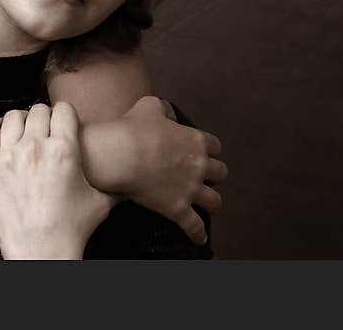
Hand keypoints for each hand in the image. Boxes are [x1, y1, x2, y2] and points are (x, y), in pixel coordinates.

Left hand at [0, 102, 113, 259]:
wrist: (41, 252)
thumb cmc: (70, 230)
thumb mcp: (100, 203)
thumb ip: (115, 185)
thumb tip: (128, 181)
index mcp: (64, 149)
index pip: (63, 110)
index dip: (65, 114)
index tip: (63, 121)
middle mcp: (35, 147)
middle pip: (38, 111)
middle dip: (43, 117)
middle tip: (43, 128)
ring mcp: (8, 156)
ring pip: (11, 118)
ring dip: (18, 120)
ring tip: (21, 128)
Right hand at [115, 96, 226, 244]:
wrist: (121, 154)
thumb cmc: (133, 128)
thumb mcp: (149, 106)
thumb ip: (164, 109)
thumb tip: (170, 116)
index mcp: (195, 140)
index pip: (214, 145)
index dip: (208, 148)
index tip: (202, 151)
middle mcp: (199, 166)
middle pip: (221, 173)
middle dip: (214, 174)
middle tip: (203, 176)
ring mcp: (190, 189)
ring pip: (214, 201)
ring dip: (211, 202)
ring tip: (206, 204)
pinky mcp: (178, 208)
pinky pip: (194, 226)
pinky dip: (197, 233)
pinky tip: (198, 237)